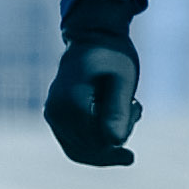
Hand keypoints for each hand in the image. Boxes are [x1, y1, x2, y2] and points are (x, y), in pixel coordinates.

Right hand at [44, 34, 142, 166]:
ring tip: (123, 108)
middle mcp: (55, 113)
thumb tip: (115, 143)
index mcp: (71, 103)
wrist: (92, 37)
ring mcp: (52, 117)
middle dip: (116, 138)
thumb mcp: (123, 80)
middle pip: (91, 150)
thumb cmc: (112, 56)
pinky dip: (97, 137)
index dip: (122, 135)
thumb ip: (118, 111)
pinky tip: (112, 114)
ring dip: (108, 138)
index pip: (100, 144)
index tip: (136, 105)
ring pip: (84, 151)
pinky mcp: (55, 119)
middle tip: (133, 107)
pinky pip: (76, 144)